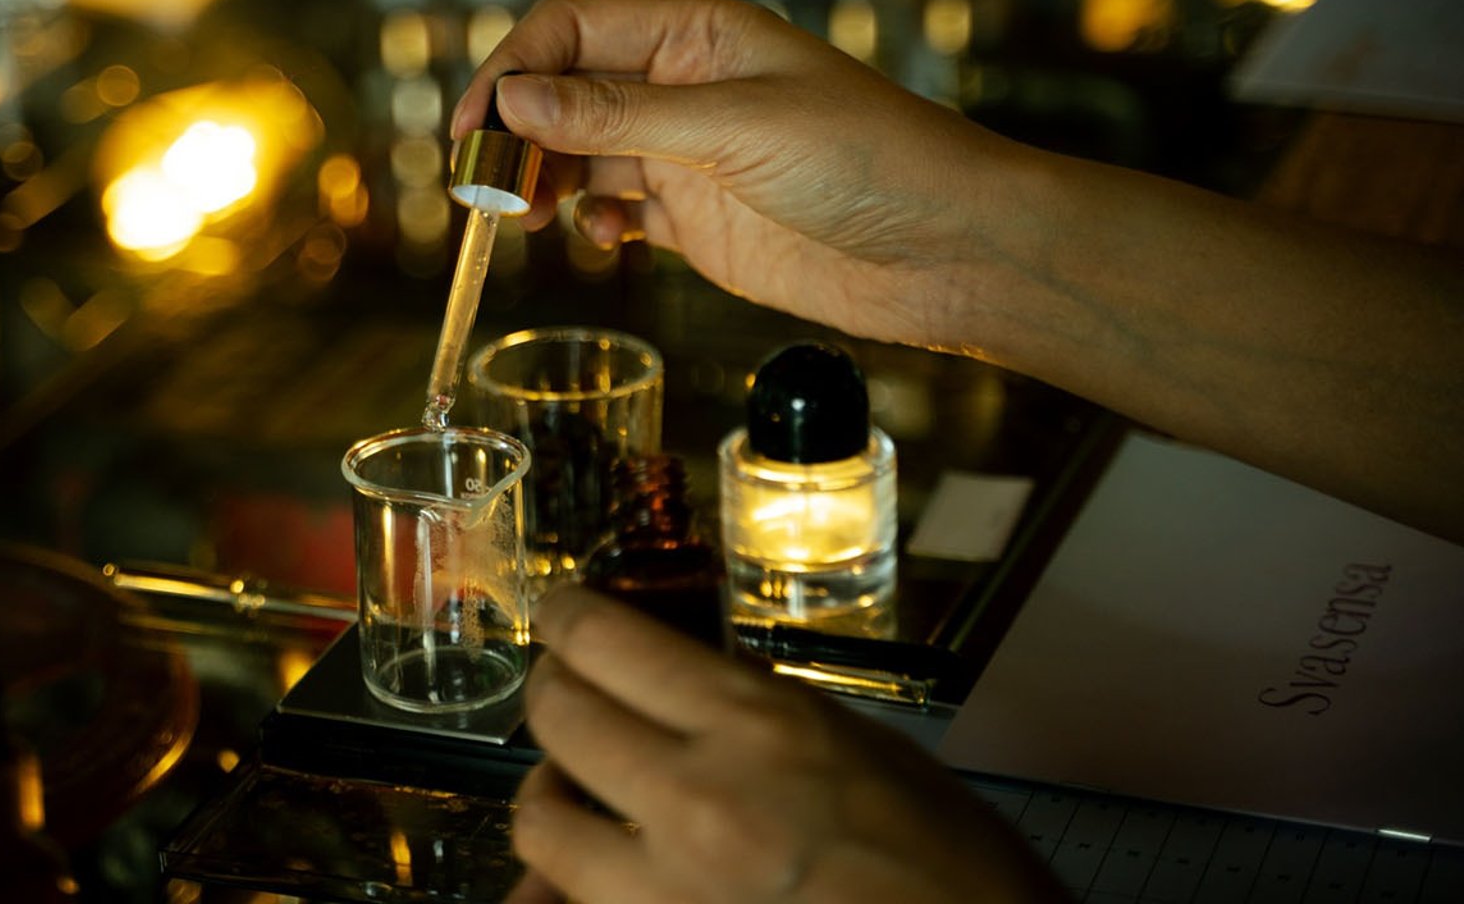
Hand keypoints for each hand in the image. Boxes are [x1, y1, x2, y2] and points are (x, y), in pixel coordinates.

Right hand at [448, 0, 1022, 351]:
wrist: (949, 250)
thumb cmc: (872, 161)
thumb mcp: (735, 129)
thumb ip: (621, 116)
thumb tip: (517, 98)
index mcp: (696, 36)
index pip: (571, 29)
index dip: (512, 70)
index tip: (475, 126)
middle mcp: (684, 89)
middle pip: (565, 94)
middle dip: (518, 133)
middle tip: (487, 185)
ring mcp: (690, 156)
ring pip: (582, 155)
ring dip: (544, 181)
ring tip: (528, 216)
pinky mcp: (699, 220)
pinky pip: (617, 211)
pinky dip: (591, 223)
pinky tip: (600, 238)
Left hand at [506, 588, 1064, 903]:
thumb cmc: (952, 867)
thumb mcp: (863, 750)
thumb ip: (758, 716)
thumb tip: (678, 690)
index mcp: (760, 729)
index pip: (607, 641)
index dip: (567, 618)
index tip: (562, 614)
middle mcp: (700, 805)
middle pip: (557, 716)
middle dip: (552, 691)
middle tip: (564, 686)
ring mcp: (667, 893)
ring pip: (537, 822)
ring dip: (548, 792)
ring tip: (570, 786)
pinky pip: (569, 903)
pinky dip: (566, 882)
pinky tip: (590, 870)